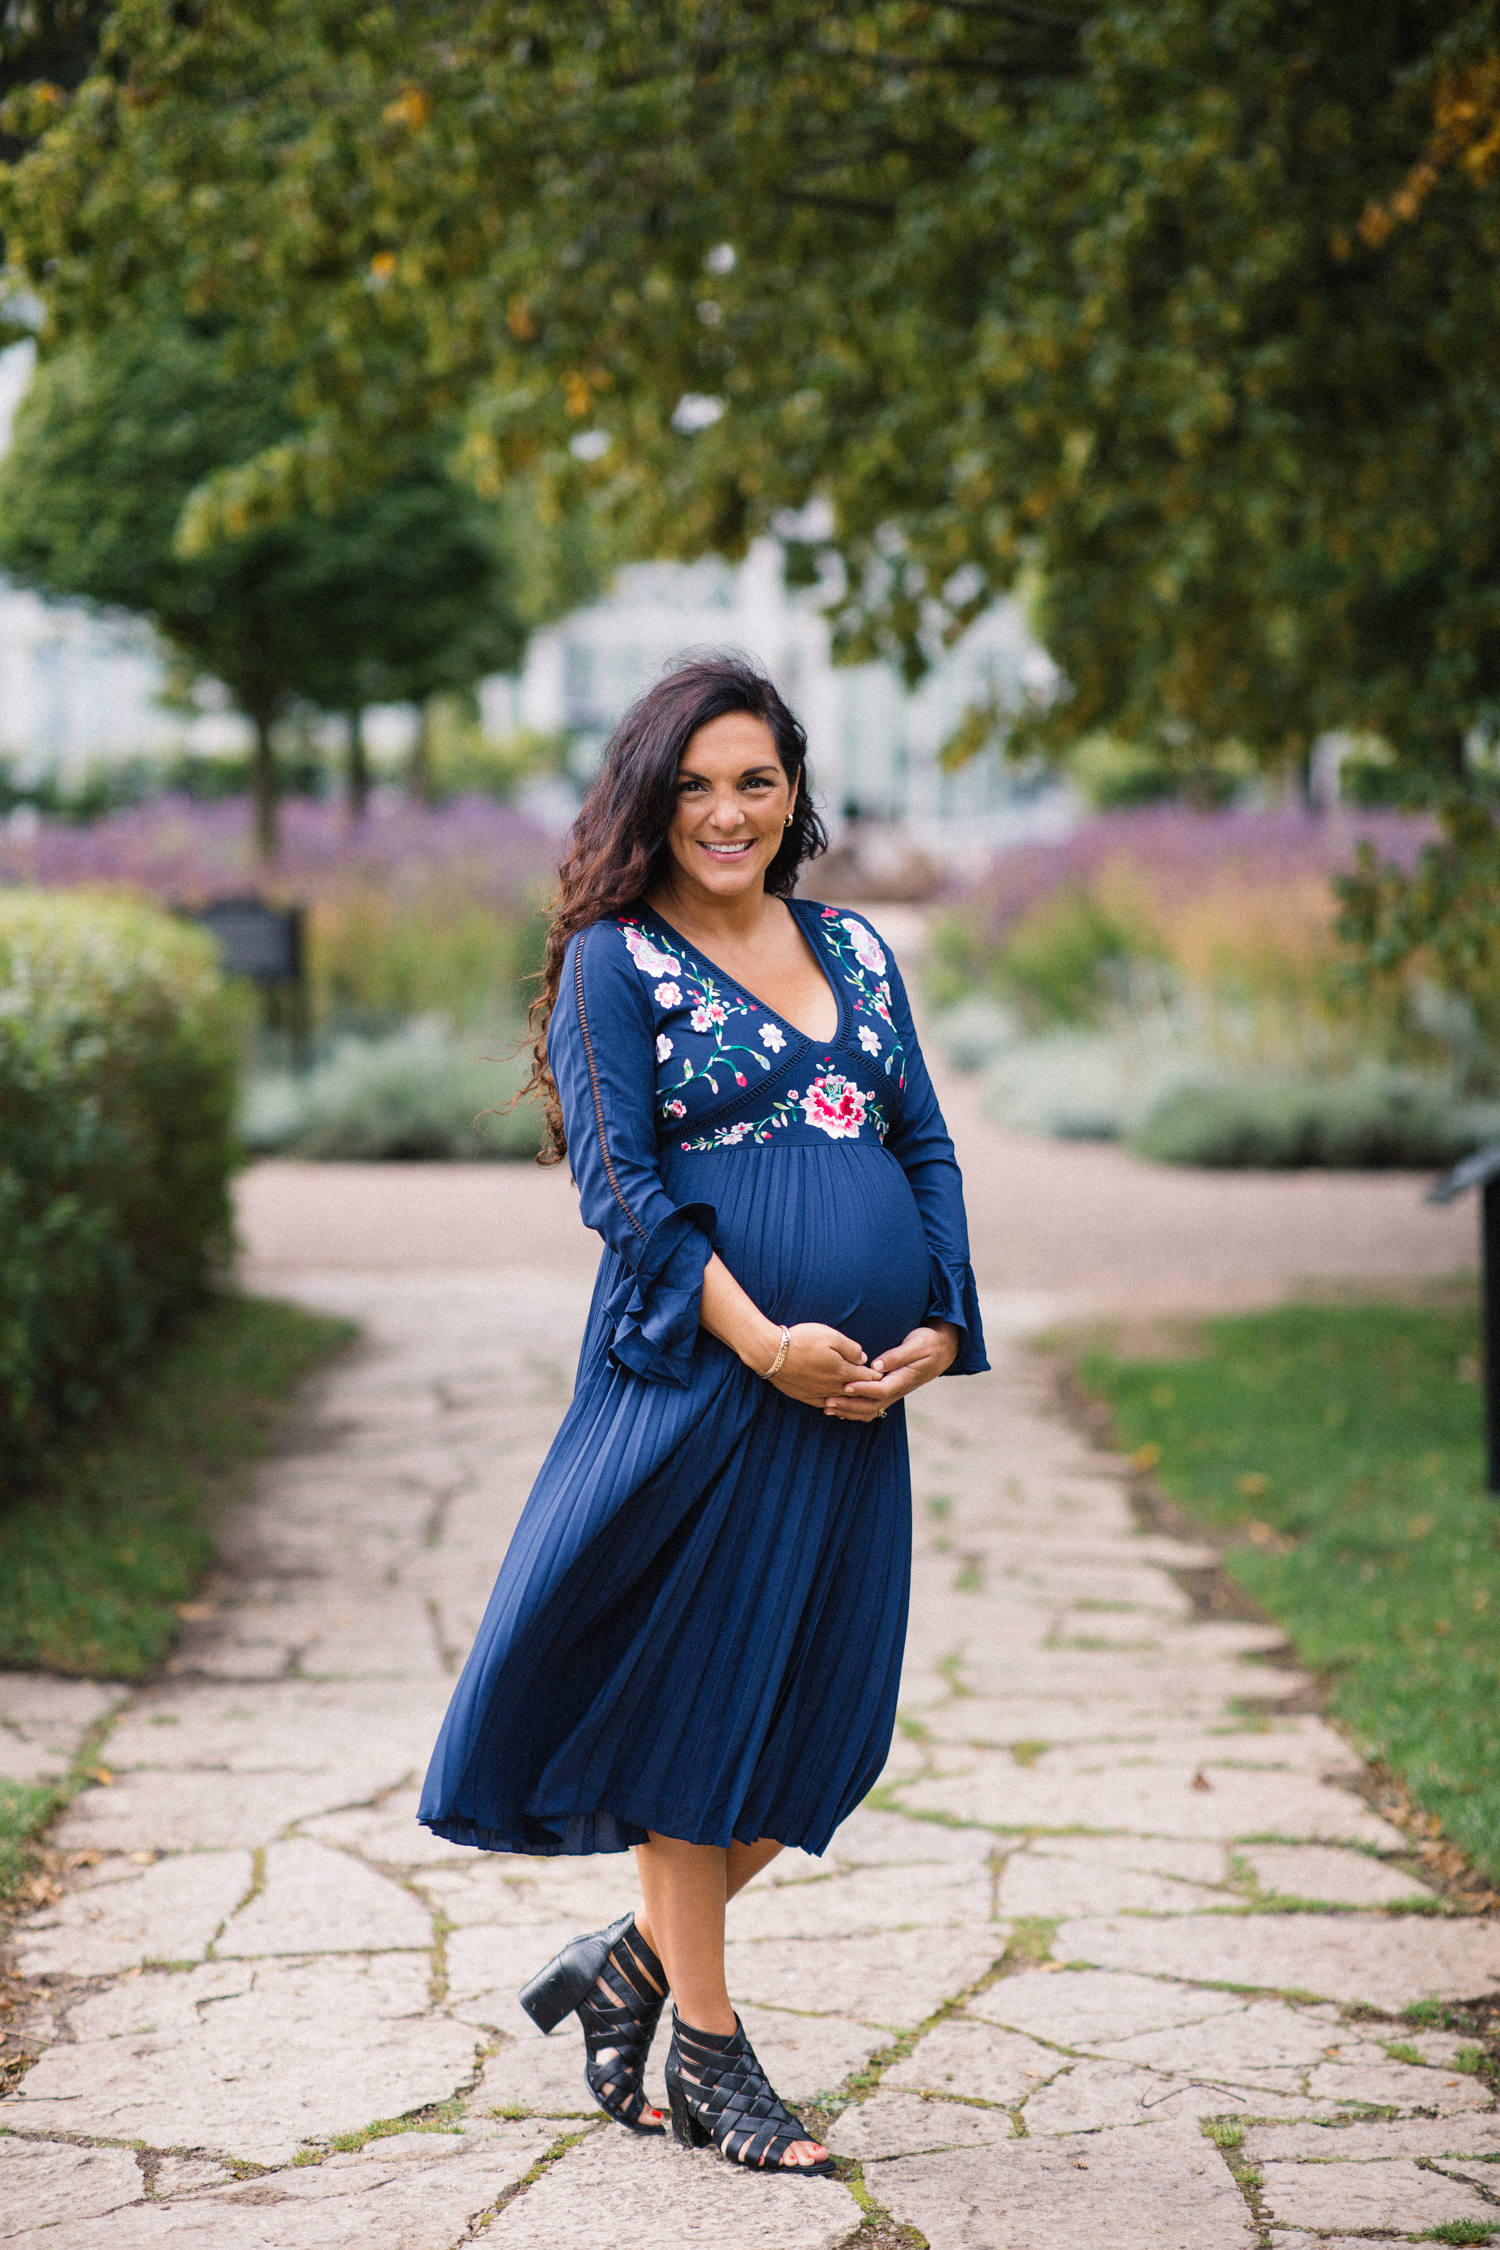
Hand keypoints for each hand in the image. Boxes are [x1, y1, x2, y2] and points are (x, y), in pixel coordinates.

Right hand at [768, 1323, 868, 1407]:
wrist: (771, 1354)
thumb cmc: (802, 1340)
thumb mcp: (831, 1336)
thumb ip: (851, 1348)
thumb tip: (863, 1358)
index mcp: (842, 1371)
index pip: (867, 1376)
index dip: (877, 1375)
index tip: (884, 1374)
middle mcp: (833, 1386)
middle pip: (857, 1391)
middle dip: (868, 1390)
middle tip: (878, 1388)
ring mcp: (819, 1394)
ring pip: (842, 1400)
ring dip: (852, 1399)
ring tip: (860, 1398)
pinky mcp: (805, 1397)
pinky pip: (825, 1405)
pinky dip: (835, 1405)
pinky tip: (836, 1404)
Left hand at [823, 1322, 960, 1421]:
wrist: (944, 1349)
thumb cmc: (929, 1343)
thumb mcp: (916, 1345)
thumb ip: (896, 1356)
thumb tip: (876, 1365)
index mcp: (904, 1379)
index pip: (880, 1390)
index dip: (862, 1389)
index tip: (844, 1385)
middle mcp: (898, 1390)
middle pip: (871, 1406)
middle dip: (848, 1406)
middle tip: (827, 1402)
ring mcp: (894, 1392)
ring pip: (870, 1410)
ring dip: (849, 1411)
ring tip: (827, 1408)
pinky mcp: (890, 1390)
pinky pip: (872, 1406)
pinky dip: (854, 1409)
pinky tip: (840, 1406)